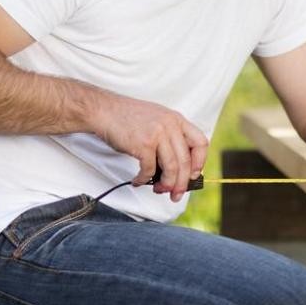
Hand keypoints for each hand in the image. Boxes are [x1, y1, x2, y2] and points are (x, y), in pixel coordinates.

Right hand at [92, 93, 208, 202]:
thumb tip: (178, 168)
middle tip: (176, 194)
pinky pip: (149, 170)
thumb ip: (171, 137)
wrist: (104, 110)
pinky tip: (138, 180)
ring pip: (171, 168)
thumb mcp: (158, 119)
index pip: (201, 143)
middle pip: (185, 161)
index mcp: (177, 120)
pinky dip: (143, 179)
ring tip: (159, 190)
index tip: (192, 175)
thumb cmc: (129, 118)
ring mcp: (157, 134)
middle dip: (182, 183)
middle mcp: (170, 126)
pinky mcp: (143, 144)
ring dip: (166, 184)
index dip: (199, 162)